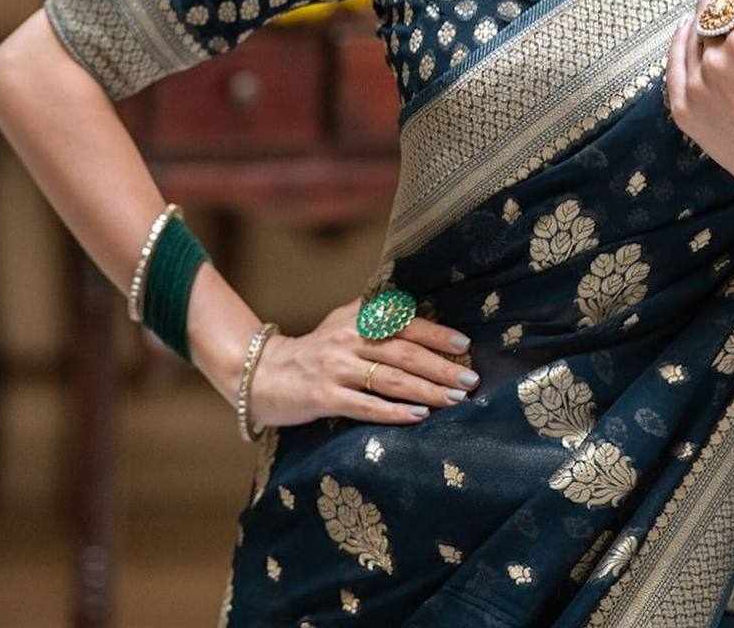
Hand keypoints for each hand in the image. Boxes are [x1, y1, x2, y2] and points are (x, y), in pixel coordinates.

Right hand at [247, 297, 479, 428]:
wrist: (264, 373)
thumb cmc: (315, 350)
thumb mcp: (344, 322)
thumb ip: (376, 317)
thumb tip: (421, 318)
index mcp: (357, 317)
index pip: (404, 323)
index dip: (436, 334)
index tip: (464, 346)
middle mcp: (348, 338)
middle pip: (404, 352)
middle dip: (440, 367)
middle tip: (469, 380)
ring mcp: (336, 368)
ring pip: (390, 379)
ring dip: (426, 391)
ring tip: (453, 400)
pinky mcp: (324, 397)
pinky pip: (366, 406)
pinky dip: (394, 412)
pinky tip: (417, 417)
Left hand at [664, 0, 733, 206]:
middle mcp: (716, 58)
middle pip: (713, 18)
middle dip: (719, 1)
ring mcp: (695, 83)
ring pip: (692, 38)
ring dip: (699, 19)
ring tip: (704, 5)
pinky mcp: (682, 106)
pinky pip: (674, 66)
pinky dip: (678, 44)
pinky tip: (684, 30)